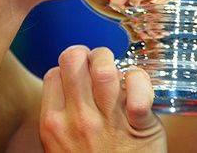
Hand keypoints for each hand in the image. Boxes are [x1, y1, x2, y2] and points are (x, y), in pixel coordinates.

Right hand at [40, 46, 165, 152]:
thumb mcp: (61, 150)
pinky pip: (138, 90)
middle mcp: (78, 120)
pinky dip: (141, 83)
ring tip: (119, 73)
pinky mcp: (139, 127)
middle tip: (100, 65)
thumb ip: (63, 120)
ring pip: (104, 69)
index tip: (80, 73)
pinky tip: (139, 89)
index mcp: (54, 125)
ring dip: (113, 62)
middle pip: (74, 59)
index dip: (69, 67)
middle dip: (88, 54)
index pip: (54, 72)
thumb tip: (68, 87)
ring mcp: (108, 122)